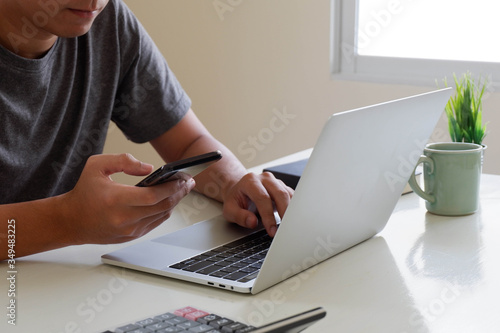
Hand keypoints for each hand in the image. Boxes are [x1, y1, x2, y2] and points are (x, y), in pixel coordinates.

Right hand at [60, 154, 195, 244]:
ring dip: (175, 201)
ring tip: (182, 188)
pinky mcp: (131, 236)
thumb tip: (150, 169)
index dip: (171, 187)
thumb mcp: (96, 166)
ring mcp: (129, 230)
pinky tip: (170, 199)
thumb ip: (123, 161)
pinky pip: (155, 222)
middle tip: (188, 181)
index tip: (182, 178)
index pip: (153, 196)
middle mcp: (124, 218)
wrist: (70, 221)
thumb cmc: (83, 192)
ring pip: (162, 215)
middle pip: (162, 206)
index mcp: (115, 200)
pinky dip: (165, 210)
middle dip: (179, 193)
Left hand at [222, 172, 293, 236]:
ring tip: (290, 226)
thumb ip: (240, 216)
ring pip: (288, 194)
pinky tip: (292, 220)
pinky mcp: (283, 187)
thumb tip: (252, 222)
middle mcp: (264, 178)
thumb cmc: (236, 200)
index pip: (263, 198)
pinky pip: (292, 197)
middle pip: (280, 193)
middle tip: (285, 230)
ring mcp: (275, 181)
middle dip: (284, 213)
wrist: (239, 190)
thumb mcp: (230, 210)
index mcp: (250, 181)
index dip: (268, 216)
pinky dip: (293, 209)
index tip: (272, 230)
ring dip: (291, 211)